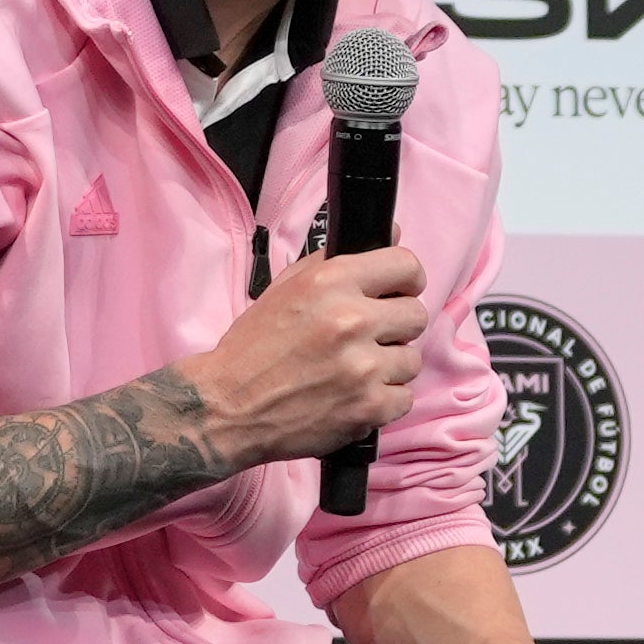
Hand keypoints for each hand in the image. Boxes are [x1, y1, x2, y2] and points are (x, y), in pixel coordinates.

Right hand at [185, 245, 426, 468]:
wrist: (228, 406)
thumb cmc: (253, 348)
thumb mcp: (286, 288)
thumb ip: (337, 260)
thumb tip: (392, 235)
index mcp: (331, 281)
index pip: (407, 266)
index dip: (407, 280)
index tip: (399, 291)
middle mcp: (351, 320)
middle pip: (416, 315)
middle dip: (395, 327)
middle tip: (369, 338)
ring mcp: (363, 367)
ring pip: (411, 360)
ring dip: (388, 367)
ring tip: (355, 372)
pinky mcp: (368, 408)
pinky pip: (404, 398)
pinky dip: (383, 401)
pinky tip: (354, 397)